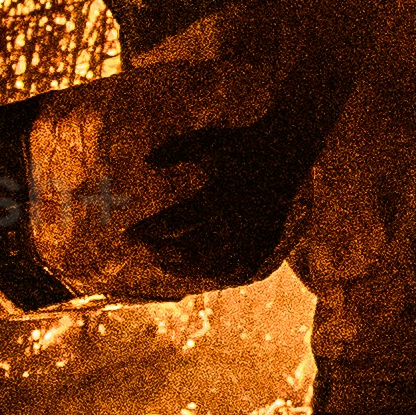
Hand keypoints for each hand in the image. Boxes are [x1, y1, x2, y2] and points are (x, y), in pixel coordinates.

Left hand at [128, 105, 316, 284]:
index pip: (176, 220)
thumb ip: (176, 149)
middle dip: (164, 253)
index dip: (149, 230)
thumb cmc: (242, 143)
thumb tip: (146, 161)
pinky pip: (242, 268)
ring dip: (187, 269)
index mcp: (220, 194)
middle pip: (192, 249)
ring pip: (216, 265)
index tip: (126, 237)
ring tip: (164, 265)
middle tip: (144, 252)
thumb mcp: (207, 140)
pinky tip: (202, 272)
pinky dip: (220, 274)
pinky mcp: (267, 240)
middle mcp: (237, 219)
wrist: (289, 148)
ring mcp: (254, 234)